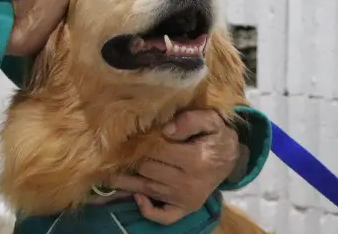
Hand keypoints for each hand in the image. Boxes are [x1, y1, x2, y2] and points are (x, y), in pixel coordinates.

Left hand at [109, 109, 240, 224]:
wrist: (233, 158)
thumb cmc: (217, 136)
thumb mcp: (212, 120)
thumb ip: (190, 120)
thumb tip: (166, 129)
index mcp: (196, 160)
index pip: (158, 150)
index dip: (140, 141)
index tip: (125, 134)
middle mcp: (189, 182)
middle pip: (148, 169)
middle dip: (130, 158)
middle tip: (112, 150)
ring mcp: (185, 198)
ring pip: (148, 189)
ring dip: (125, 182)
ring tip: (104, 174)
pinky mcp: (185, 208)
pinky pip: (164, 216)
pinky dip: (148, 210)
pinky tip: (135, 196)